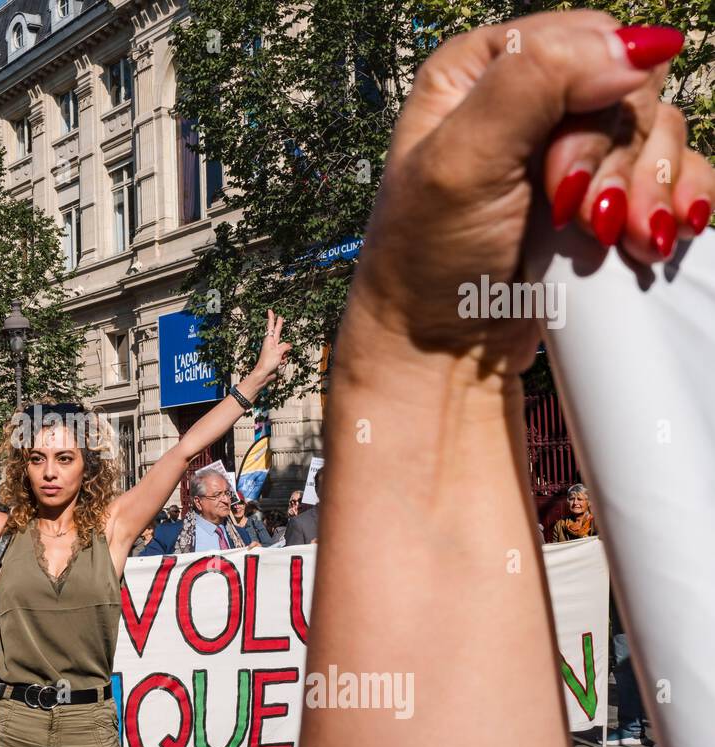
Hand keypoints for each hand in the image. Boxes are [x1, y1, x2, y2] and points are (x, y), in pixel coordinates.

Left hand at [247, 310, 290, 388]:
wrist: (264, 374)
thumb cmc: (268, 362)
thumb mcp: (279, 352)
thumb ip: (285, 346)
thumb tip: (289, 345)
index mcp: (269, 340)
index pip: (271, 327)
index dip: (272, 318)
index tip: (270, 311)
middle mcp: (271, 344)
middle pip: (278, 333)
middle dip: (279, 325)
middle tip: (280, 317)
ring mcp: (274, 350)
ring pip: (285, 348)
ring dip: (284, 354)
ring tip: (278, 360)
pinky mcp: (276, 357)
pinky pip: (284, 356)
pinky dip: (283, 360)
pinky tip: (279, 364)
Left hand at [351, 13, 692, 373]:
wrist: (439, 351)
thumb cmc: (427, 262)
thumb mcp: (461, 161)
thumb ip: (534, 83)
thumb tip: (632, 47)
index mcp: (476, 72)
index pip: (581, 39)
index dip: (588, 98)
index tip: (555, 173)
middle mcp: (523, 102)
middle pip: (625, 85)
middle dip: (613, 156)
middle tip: (577, 214)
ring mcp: (563, 152)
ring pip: (654, 130)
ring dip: (645, 188)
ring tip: (611, 239)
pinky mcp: (595, 198)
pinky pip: (672, 173)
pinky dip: (675, 201)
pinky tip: (654, 235)